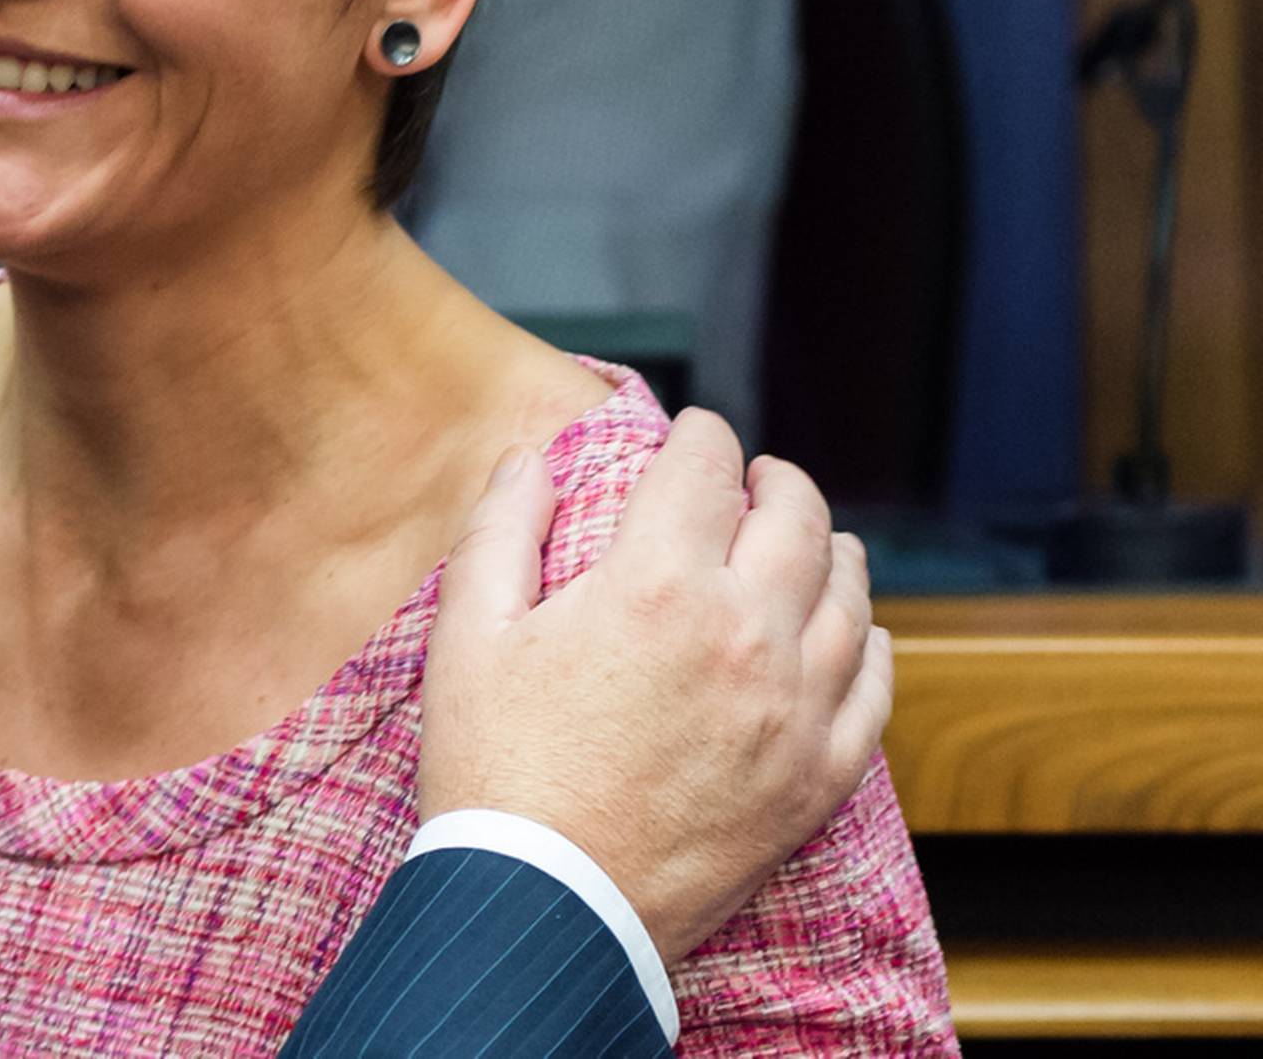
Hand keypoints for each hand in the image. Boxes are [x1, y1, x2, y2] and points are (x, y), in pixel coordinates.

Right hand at [416, 410, 889, 962]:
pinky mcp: (815, 778)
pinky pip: (875, 690)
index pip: (703, 468)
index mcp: (655, 585)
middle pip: (795, 519)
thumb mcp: (467, 635)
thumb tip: (532, 462)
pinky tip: (860, 633)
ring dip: (831, 550)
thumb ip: (502, 530)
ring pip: (850, 596)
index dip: (700, 436)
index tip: (694, 435)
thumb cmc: (496, 771)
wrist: (546, 907)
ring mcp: (793, 709)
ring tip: (814, 541)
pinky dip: (874, 645)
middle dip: (775, 480)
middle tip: (758, 477)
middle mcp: (743, 634)